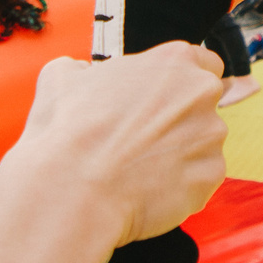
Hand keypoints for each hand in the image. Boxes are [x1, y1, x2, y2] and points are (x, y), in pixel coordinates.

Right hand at [0, 43, 228, 262]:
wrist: (64, 197)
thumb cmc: (57, 144)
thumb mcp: (57, 86)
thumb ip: (80, 75)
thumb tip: (76, 77)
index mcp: (166, 65)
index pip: (200, 63)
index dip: (178, 87)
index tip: (163, 105)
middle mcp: (196, 98)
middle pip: (205, 107)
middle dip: (179, 127)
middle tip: (142, 150)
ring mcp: (205, 141)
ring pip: (203, 149)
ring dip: (177, 163)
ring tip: (133, 180)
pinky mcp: (205, 182)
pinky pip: (198, 185)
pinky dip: (176, 194)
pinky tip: (141, 199)